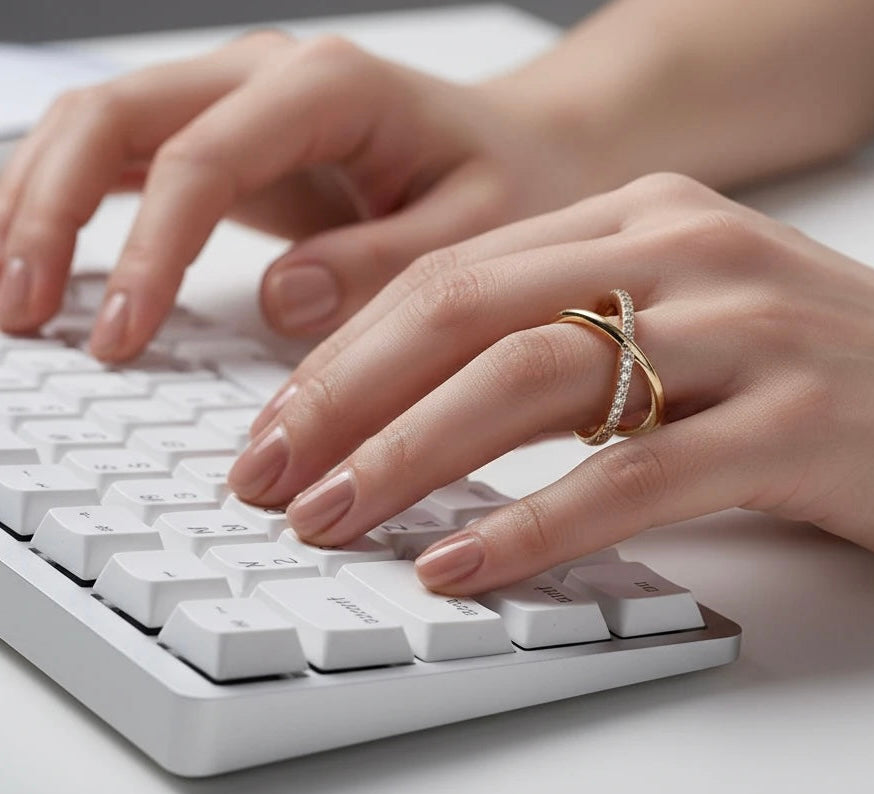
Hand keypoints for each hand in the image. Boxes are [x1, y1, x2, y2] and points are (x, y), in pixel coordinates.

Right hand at [0, 32, 590, 357]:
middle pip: (114, 117)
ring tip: (7, 297)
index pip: (202, 159)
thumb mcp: (476, 231)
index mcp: (329, 88)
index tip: (123, 337)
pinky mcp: (224, 140)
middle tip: (21, 313)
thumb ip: (383, 262)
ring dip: (32, 203)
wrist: (522, 151)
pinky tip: (39, 264)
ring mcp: (235, 102)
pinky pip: (122, 160)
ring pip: (96, 127)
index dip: (149, 250)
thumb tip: (278, 297)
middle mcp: (265, 77)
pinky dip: (66, 206)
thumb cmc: (509, 184)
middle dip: (48, 212)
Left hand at [224, 172, 873, 592]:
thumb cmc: (844, 371)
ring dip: (411, 459)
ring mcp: (748, 334)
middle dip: (346, 398)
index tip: (280, 423)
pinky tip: (462, 565)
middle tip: (269, 472)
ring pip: (535, 385)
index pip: (458, 271)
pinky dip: (532, 527)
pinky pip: (631, 476)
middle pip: (471, 314)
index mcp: (651, 218)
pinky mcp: (798, 428)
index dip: (350, 350)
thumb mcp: (698, 318)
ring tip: (333, 517)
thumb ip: (585, 337)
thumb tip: (440, 408)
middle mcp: (689, 254)